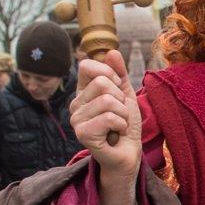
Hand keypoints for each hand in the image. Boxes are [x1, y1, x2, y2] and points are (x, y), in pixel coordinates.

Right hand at [71, 51, 141, 179]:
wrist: (129, 153)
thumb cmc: (125, 125)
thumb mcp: (125, 94)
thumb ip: (119, 73)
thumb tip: (111, 51)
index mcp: (82, 92)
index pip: (87, 66)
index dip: (111, 75)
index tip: (118, 92)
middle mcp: (75, 104)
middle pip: (102, 82)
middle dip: (121, 99)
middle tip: (119, 114)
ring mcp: (76, 119)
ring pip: (107, 100)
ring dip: (123, 114)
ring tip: (118, 125)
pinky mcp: (83, 134)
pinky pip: (109, 117)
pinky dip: (121, 125)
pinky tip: (115, 135)